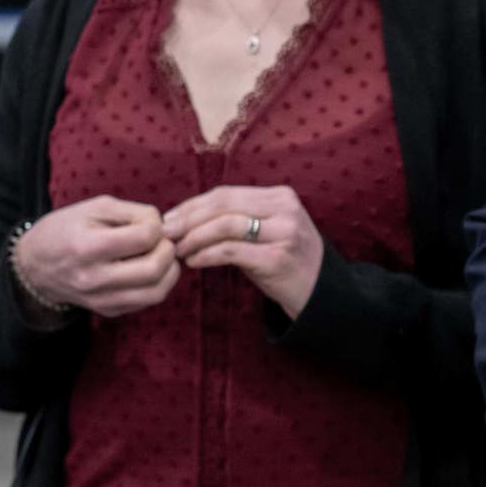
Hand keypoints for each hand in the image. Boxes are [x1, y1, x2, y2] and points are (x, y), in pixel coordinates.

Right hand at [15, 195, 178, 318]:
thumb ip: (134, 213)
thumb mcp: (95, 207)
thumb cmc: (67, 229)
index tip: (149, 222)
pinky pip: (147, 302)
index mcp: (88, 247)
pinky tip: (148, 269)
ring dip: (169, 271)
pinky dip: (157, 284)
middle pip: (154, 269)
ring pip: (156, 293)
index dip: (156, 226)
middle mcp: (94, 278)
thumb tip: (165, 228)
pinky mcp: (108, 310)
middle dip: (168, 250)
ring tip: (161, 255)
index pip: (144, 238)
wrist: (35, 265)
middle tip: (162, 240)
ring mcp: (101, 299)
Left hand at [165, 185, 324, 320]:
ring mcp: (284, 233)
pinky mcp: (277, 259)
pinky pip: (230, 251)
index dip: (192, 205)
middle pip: (223, 205)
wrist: (319, 293)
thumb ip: (237, 217)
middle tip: (166, 233)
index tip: (169, 218)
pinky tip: (193, 262)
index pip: (226, 193)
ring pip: (225, 225)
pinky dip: (206, 255)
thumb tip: (184, 215)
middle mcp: (285, 210)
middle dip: (188, 219)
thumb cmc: (283, 260)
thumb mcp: (267, 230)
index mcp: (281, 196)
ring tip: (178, 250)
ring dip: (194, 238)